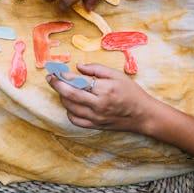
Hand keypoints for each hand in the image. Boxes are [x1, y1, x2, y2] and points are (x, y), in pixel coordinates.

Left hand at [46, 63, 161, 133]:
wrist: (143, 115)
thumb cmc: (131, 92)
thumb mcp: (117, 75)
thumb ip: (97, 69)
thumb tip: (79, 66)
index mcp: (105, 89)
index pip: (78, 81)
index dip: (64, 75)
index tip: (56, 70)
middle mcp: (98, 105)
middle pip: (70, 95)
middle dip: (57, 85)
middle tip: (50, 78)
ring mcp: (96, 117)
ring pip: (70, 107)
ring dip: (62, 97)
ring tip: (62, 89)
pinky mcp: (95, 126)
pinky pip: (75, 120)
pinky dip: (69, 111)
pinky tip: (71, 103)